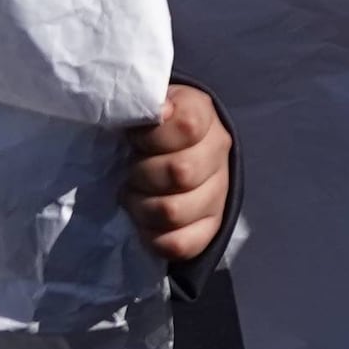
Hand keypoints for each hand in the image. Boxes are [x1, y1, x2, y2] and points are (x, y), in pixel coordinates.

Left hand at [120, 82, 230, 263]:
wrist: (173, 153)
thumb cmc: (150, 129)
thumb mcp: (147, 106)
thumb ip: (147, 103)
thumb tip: (160, 110)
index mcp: (202, 115)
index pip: (187, 126)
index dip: (151, 136)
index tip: (133, 137)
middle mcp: (218, 153)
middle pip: (180, 172)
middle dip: (141, 175)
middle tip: (129, 172)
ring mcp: (219, 193)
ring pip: (174, 212)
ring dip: (141, 208)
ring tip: (134, 198)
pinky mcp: (211, 227)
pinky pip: (180, 245)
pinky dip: (153, 238)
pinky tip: (145, 224)